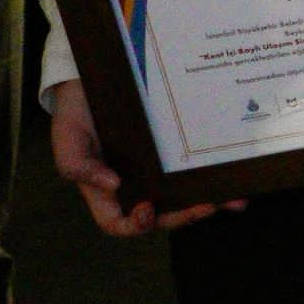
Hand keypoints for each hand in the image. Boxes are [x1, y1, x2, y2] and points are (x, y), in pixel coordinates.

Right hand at [47, 78, 216, 235]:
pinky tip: (236, 175)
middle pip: (161, 214)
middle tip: (206, 205)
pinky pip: (195, 169)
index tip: (148, 209)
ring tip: (233, 199)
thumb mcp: (67, 137)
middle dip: (184, 215)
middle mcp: (136, 184)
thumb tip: (111, 185)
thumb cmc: (75, 112)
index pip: (119, 223)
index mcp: (105, 190)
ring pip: (185, 196)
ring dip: (210, 201)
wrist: (95, 78)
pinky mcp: (175, 151)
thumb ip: (77, 164)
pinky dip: (215, 176)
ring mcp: (157, 169)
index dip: (135, 224)